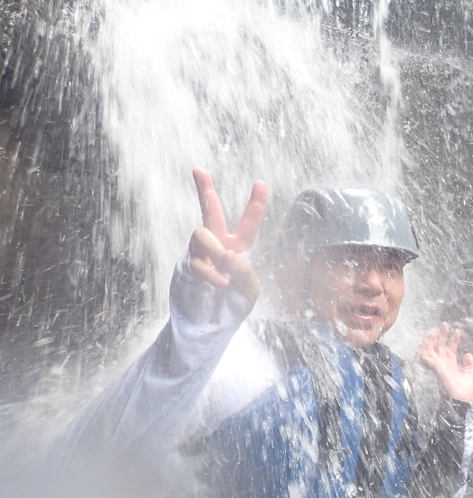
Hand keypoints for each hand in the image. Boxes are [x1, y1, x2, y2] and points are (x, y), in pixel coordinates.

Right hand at [188, 167, 266, 303]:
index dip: (255, 205)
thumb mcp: (250, 292)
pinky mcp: (187, 266)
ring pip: (201, 232)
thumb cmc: (231, 308)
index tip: (261, 182)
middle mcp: (217, 247)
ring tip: (223, 265)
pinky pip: (197, 261)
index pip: (247, 224)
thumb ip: (246, 272)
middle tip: (198, 169)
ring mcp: (200, 255)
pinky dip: (210, 273)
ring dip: (215, 248)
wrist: (208, 328)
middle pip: (210, 212)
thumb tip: (228, 255)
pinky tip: (220, 284)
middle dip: (204, 190)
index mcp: (238, 249)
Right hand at [419, 323, 472, 402]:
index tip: (458, 331)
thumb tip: (468, 354)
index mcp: (452, 367)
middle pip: (440, 347)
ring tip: (435, 329)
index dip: (453, 340)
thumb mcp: (472, 375)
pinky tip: (428, 338)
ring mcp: (439, 367)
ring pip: (431, 350)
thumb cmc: (468, 393)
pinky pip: (426, 357)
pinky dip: (425, 347)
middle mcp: (444, 366)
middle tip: (445, 324)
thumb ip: (470, 365)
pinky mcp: (435, 368)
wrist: (464, 402)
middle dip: (442, 336)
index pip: (450, 351)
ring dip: (432, 339)